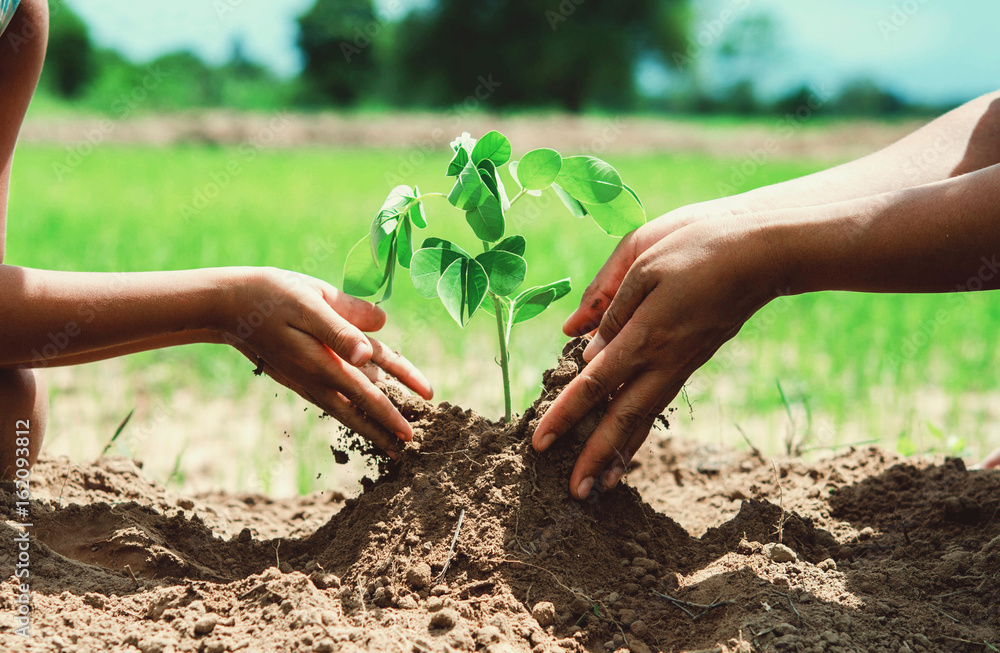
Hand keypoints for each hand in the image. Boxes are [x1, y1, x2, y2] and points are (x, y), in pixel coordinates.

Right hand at [222, 267, 432, 456]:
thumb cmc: (272, 295)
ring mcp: (305, 379)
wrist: (227, 304)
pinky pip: (331, 394)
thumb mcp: (310, 302)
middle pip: (359, 408)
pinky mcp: (297, 374)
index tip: (409, 434)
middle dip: (385, 427)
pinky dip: (350, 406)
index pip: (367, 395)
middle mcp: (315, 378)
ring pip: (346, 404)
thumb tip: (369, 351)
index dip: (390, 414)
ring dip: (369, 422)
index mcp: (323, 364)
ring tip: (389, 439)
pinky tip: (358, 411)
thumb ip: (342, 328)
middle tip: (408, 447)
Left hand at [533, 216, 779, 497]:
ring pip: (645, 418)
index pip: (594, 384)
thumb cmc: (698, 241)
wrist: (767, 249)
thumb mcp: (641, 254)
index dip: (565, 414)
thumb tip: (575, 334)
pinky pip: (659, 402)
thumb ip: (604, 298)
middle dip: (594, 457)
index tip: (540, 443)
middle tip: (573, 493)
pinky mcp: (693, 359)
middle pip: (623, 418)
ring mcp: (682, 362)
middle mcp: (664, 358)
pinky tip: (629, 444)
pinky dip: (641, 430)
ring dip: (619, 453)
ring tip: (600, 485)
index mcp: (645, 332)